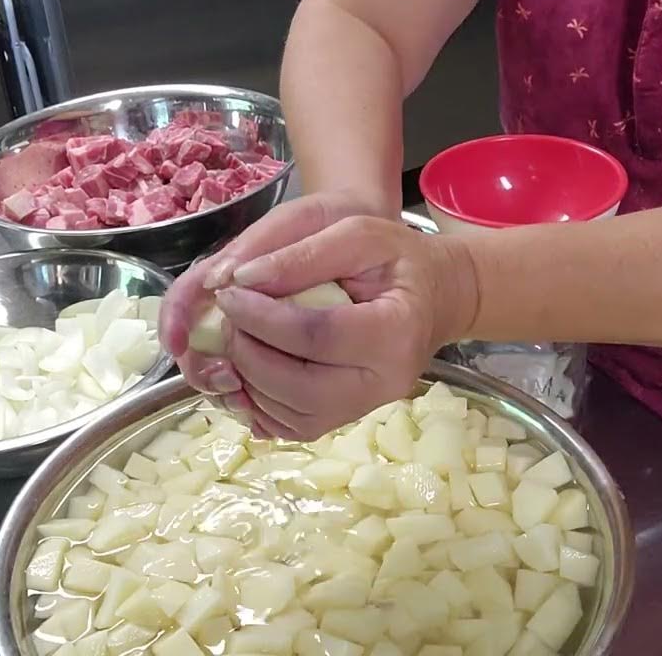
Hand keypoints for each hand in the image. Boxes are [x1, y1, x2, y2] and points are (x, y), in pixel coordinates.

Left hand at [210, 215, 476, 439]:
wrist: (435, 298)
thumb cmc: (399, 260)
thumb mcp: (359, 235)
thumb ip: (303, 254)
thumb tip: (241, 278)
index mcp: (394, 333)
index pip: (316, 335)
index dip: (261, 317)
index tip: (228, 292)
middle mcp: (384, 383)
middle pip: (297, 386)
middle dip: (247, 352)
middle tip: (226, 317)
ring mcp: (364, 409)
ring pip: (288, 415)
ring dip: (245, 380)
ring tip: (235, 338)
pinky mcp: (344, 420)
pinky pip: (287, 428)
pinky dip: (254, 402)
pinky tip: (246, 366)